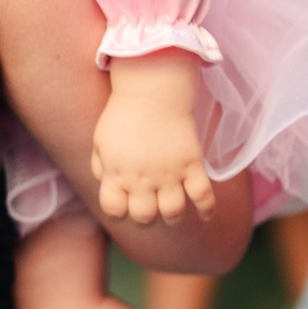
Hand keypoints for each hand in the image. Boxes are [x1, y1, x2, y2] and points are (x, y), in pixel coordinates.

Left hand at [91, 54, 215, 224]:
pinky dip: (207, 210)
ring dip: (174, 217)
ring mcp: (169, 172)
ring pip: (173, 212)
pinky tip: (205, 214)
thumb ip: (100, 166)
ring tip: (174, 211)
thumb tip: (106, 185)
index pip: (114, 211)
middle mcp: (141, 178)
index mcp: (116, 173)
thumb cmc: (123, 114)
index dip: (119, 212)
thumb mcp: (100, 140)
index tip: (126, 204)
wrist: (152, 90)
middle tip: (152, 207)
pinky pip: (203, 196)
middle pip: (144, 217)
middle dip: (147, 218)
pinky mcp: (192, 163)